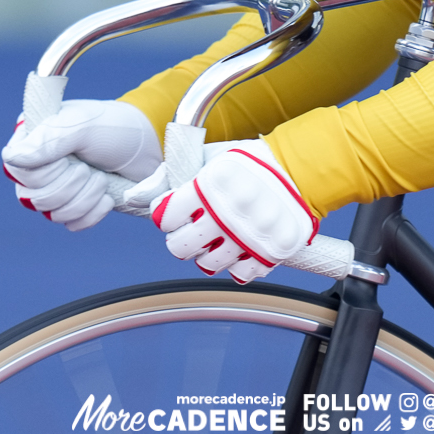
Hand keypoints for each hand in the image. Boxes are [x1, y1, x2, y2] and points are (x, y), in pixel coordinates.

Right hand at [1, 99, 159, 230]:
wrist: (149, 146)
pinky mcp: (74, 205)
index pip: (17, 169)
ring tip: (101, 179)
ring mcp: (54, 186)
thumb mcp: (83, 126)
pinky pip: (70, 224)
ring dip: (84, 199)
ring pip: (51, 214)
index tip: (72, 158)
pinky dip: (91, 213)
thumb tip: (10, 158)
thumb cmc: (115, 127)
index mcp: (32, 136)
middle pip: (33, 197)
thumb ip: (49, 141)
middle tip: (90, 169)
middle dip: (69, 186)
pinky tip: (106, 197)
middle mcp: (37, 163)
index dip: (46, 172)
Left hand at [152, 138, 317, 282]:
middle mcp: (226, 214)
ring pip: (207, 264)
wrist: (299, 169)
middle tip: (192, 230)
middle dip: (180, 240)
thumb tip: (134, 196)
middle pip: (179, 248)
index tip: (176, 212)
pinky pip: (240, 274)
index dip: (167, 215)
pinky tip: (240, 248)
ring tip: (219, 237)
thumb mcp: (209, 158)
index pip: (164, 217)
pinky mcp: (269, 252)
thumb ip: (170, 174)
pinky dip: (238, 264)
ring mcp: (248, 236)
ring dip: (208, 253)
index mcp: (208, 186)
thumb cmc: (249, 163)